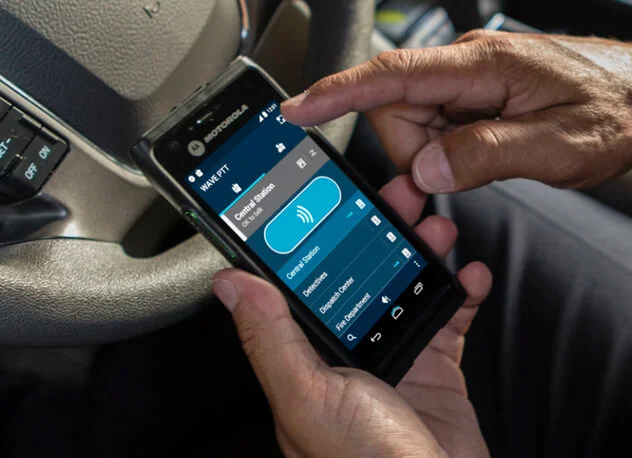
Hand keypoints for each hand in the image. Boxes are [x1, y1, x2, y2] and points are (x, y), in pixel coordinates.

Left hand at [212, 175, 491, 457]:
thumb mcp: (307, 396)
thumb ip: (270, 339)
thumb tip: (231, 284)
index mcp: (306, 352)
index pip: (306, 278)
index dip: (317, 234)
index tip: (330, 198)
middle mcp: (346, 348)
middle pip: (360, 271)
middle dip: (380, 229)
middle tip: (398, 196)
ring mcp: (391, 354)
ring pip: (404, 285)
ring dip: (422, 252)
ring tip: (437, 226)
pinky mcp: (433, 365)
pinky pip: (447, 317)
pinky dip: (461, 292)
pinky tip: (469, 274)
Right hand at [281, 31, 631, 192]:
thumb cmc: (614, 111)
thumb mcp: (557, 145)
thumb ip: (487, 156)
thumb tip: (428, 168)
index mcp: (482, 68)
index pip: (391, 75)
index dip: (338, 92)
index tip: (299, 109)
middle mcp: (466, 70)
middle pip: (393, 108)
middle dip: (411, 150)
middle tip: (453, 169)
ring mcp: (467, 85)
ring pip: (411, 124)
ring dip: (432, 154)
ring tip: (481, 159)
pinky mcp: (470, 100)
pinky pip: (433, 128)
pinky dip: (444, 151)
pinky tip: (477, 154)